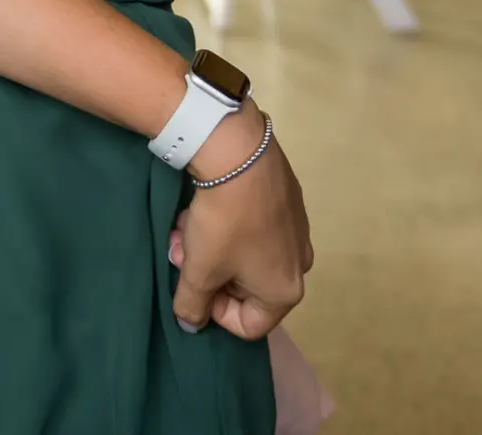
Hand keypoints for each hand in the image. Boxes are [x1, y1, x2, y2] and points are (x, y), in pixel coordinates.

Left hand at [171, 106, 312, 339]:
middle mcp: (300, 265)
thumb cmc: (223, 223)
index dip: (214, 312)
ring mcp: (297, 231)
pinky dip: (228, 226)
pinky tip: (204, 207)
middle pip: (245, 288)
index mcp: (285, 291)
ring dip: (210, 248)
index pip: (249, 326)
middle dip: (207, 273)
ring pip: (244, 255)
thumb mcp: (198, 270)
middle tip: (180, 252)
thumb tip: (191, 324)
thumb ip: (192, 304)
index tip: (194, 286)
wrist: (239, 154)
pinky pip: (254, 228)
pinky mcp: (289, 202)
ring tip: (185, 227)